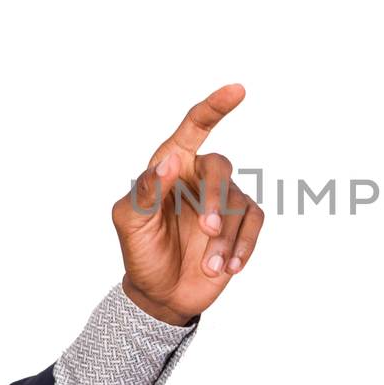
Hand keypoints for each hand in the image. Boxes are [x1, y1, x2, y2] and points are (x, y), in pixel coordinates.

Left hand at [112, 85, 266, 324]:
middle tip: (208, 230)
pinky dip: (244, 247)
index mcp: (172, 166)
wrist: (160, 294)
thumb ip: (145, 191)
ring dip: (225, 238)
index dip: (215, 107)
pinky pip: (254, 224)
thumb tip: (170, 161)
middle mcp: (200, 178)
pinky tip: (229, 268)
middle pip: (221, 168)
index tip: (237, 90)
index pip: (194, 128)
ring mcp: (223, 202)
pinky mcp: (241, 226)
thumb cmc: (141, 252)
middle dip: (217, 199)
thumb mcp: (129, 223)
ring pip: (238, 204)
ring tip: (210, 266)